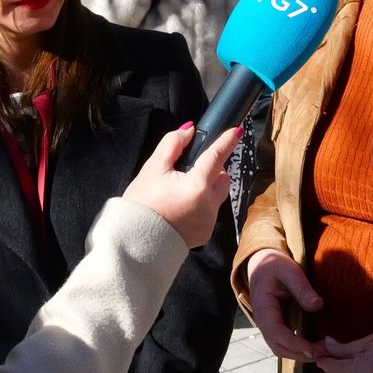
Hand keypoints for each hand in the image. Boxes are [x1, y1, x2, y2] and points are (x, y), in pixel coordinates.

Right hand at [122, 123, 232, 247]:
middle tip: (191, 170)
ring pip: (217, 196)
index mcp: (197, 186)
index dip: (227, 141)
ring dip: (207, 189)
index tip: (237, 131)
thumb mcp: (153, 168)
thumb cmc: (142, 203)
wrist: (134, 241)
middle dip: (213, 170)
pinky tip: (181, 209)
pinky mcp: (205, 233)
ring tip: (181, 192)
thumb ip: (172, 144)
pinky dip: (201, 206)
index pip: (216, 157)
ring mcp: (209, 221)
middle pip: (222, 179)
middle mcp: (209, 205)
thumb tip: (189, 131)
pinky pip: (210, 213)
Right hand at [245, 248, 326, 360]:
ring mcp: (267, 325)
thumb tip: (318, 305)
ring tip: (323, 351)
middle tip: (325, 352)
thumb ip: (302, 288)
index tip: (314, 350)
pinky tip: (316, 346)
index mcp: (263, 307)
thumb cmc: (275, 265)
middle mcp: (262, 321)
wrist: (262, 264)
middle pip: (278, 347)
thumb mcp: (290, 271)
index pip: (276, 332)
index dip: (294, 343)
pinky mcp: (275, 326)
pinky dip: (299, 349)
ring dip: (300, 354)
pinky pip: (284, 343)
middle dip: (300, 354)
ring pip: (281, 349)